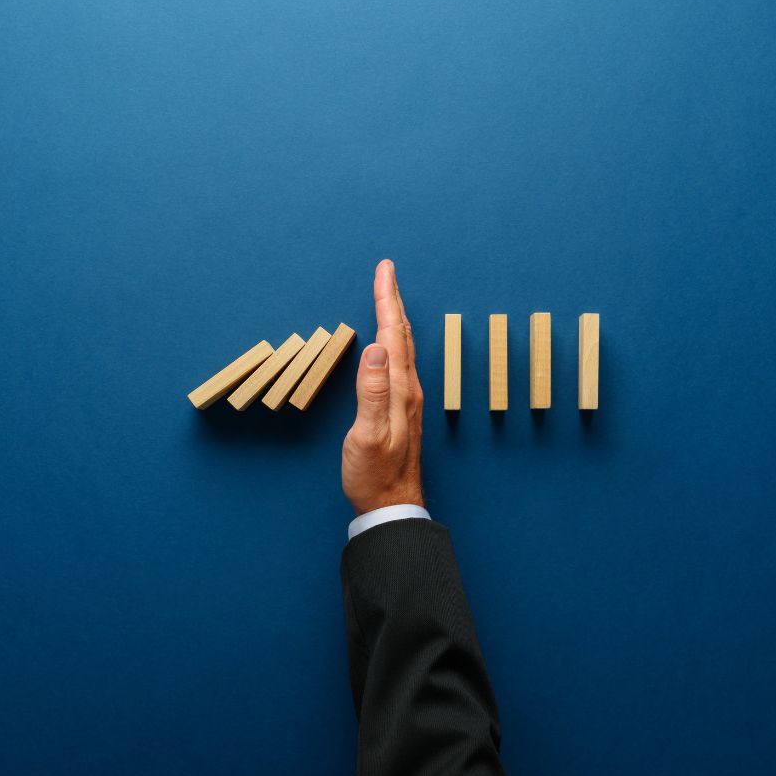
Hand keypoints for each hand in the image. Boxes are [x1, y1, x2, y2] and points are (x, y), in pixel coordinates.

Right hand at [342, 260, 424, 514]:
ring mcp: (407, 399)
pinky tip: (390, 343)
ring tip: (388, 297)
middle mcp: (408, 389)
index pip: (392, 334)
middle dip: (392, 300)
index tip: (384, 270)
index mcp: (399, 390)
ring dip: (394, 318)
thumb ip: (371, 392)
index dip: (387, 300)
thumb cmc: (374, 474)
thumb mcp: (367, 435)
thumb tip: (375, 348)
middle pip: (401, 335)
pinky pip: (399, 362)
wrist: (391, 505)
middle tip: (386, 272)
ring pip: (402, 347)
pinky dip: (393, 340)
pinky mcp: (401, 409)